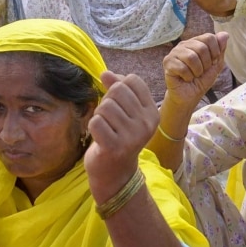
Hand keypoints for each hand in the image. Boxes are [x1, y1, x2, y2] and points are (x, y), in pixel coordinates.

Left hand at [84, 71, 160, 199]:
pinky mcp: (115, 147)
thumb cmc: (118, 137)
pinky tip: (100, 138)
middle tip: (110, 120)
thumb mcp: (123, 111)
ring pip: (105, 106)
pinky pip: (96, 122)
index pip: (133, 80)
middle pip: (117, 91)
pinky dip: (93, 128)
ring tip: (106, 130)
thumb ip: (116, 89)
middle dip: (107, 101)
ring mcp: (132, 136)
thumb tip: (105, 73)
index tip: (118, 105)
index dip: (118, 87)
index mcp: (152, 112)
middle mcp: (146, 124)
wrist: (115, 174)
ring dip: (99, 116)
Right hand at [162, 33, 228, 109]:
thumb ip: (220, 50)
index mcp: (196, 42)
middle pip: (201, 47)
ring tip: (193, 75)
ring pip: (191, 57)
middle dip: (206, 64)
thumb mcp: (216, 65)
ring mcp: (174, 52)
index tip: (211, 63)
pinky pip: (182, 68)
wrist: (190, 96)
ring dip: (197, 71)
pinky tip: (185, 78)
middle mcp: (184, 44)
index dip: (215, 52)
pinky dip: (188, 77)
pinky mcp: (168, 62)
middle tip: (200, 71)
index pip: (209, 37)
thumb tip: (225, 34)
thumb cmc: (201, 80)